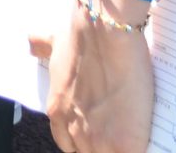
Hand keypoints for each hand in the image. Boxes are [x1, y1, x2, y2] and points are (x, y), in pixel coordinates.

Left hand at [34, 0, 154, 152]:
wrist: (107, 33)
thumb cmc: (83, 36)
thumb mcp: (55, 45)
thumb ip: (42, 48)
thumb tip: (31, 42)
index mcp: (57, 112)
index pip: (66, 141)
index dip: (82, 139)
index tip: (95, 132)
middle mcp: (73, 130)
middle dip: (99, 146)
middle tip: (115, 132)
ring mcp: (99, 140)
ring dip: (117, 148)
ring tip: (130, 136)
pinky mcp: (124, 144)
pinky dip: (138, 150)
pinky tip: (144, 142)